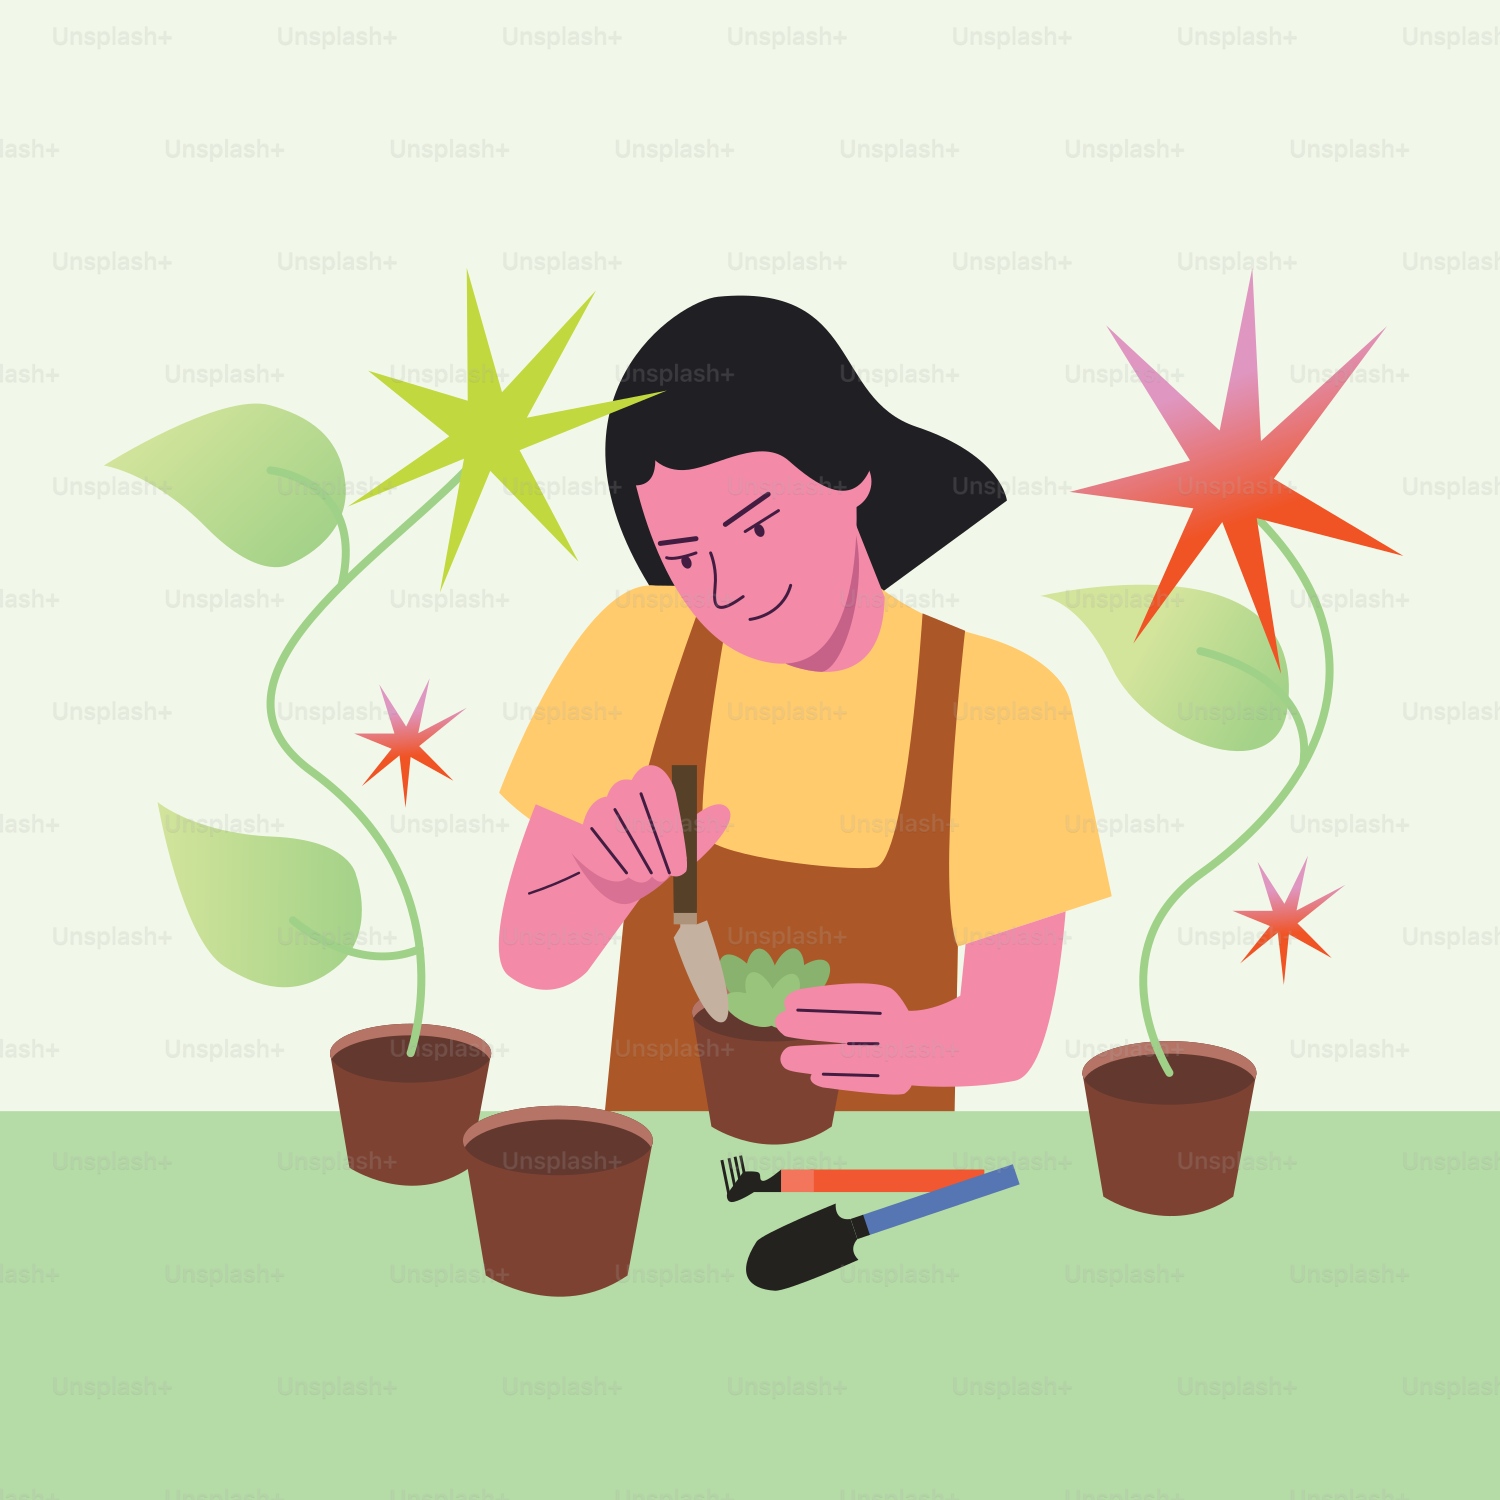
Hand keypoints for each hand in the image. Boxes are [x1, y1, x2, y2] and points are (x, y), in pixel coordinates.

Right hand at [570, 765, 729, 901]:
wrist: (631, 884)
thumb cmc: (664, 859)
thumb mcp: (689, 849)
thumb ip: (706, 829)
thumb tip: (724, 810)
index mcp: (650, 788)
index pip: (653, 782)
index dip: (666, 813)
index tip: (678, 845)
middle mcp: (622, 792)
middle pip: (629, 800)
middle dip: (648, 839)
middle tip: (664, 870)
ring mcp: (599, 811)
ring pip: (608, 819)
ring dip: (629, 851)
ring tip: (644, 874)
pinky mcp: (583, 834)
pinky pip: (590, 840)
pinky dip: (608, 860)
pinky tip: (622, 875)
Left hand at [775, 984, 1018, 1093]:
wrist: (954, 1048)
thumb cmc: (902, 1020)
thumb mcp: (880, 1003)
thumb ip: (850, 1004)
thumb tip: (816, 997)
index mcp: (891, 1004)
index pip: (849, 1000)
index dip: (817, 1000)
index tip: (789, 1000)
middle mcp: (895, 1030)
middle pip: (846, 1028)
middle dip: (810, 1025)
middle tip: (778, 1021)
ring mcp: (897, 1058)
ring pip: (851, 1059)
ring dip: (815, 1058)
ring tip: (784, 1058)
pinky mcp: (897, 1079)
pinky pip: (864, 1080)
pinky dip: (839, 1079)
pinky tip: (815, 1076)